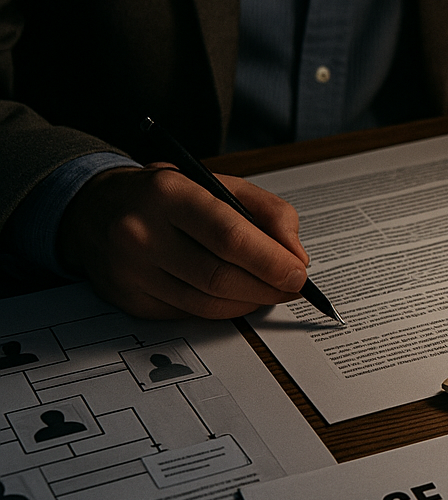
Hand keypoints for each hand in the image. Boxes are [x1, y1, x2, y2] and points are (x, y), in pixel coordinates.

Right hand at [57, 164, 309, 318]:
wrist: (96, 209)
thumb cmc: (168, 197)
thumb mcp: (219, 184)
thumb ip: (270, 213)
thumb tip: (296, 256)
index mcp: (168, 194)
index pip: (229, 237)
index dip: (271, 261)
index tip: (298, 273)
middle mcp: (142, 233)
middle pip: (220, 278)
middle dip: (268, 288)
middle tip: (292, 286)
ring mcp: (131, 271)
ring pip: (208, 305)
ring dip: (250, 302)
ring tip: (269, 291)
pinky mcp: (131, 301)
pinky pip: (191, 315)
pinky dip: (223, 309)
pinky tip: (235, 295)